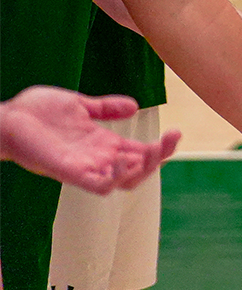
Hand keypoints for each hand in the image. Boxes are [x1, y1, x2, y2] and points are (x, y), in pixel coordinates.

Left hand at [0, 87, 178, 194]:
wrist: (6, 118)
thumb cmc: (35, 112)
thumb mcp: (79, 104)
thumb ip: (105, 107)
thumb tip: (134, 106)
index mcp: (102, 143)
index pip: (139, 152)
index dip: (159, 146)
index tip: (176, 132)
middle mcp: (97, 158)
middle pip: (138, 168)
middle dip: (160, 155)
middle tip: (174, 136)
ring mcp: (84, 167)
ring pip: (124, 180)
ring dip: (144, 168)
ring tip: (154, 150)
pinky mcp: (69, 172)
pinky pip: (97, 185)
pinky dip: (114, 178)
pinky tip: (123, 161)